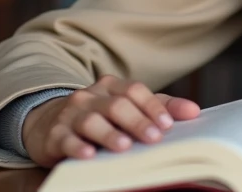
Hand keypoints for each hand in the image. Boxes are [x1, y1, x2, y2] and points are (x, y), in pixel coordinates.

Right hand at [21, 75, 200, 166]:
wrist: (47, 122)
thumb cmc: (99, 116)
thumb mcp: (126, 107)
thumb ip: (159, 107)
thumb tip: (194, 112)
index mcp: (111, 86)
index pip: (134, 90)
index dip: (153, 107)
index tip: (169, 125)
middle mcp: (91, 96)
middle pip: (117, 104)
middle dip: (138, 121)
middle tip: (155, 138)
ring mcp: (72, 114)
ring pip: (92, 120)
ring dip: (110, 133)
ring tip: (125, 147)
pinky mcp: (55, 134)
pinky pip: (65, 139)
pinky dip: (77, 147)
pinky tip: (89, 155)